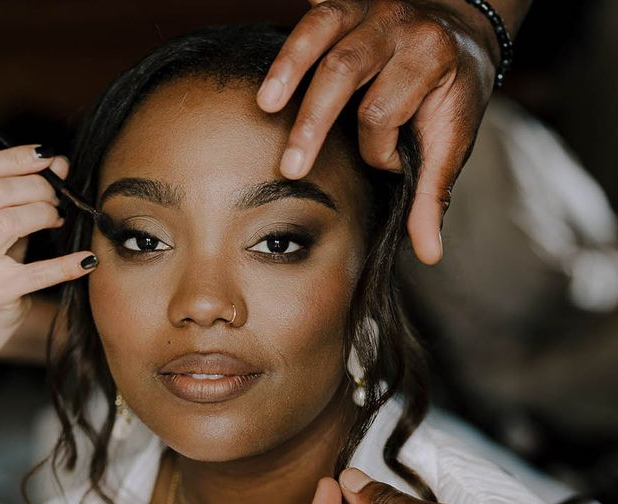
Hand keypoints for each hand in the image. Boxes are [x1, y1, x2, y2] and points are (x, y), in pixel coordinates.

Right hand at [0, 145, 95, 339]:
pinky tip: (88, 259)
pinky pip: (39, 272)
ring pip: (11, 221)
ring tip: (57, 218)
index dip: (16, 157)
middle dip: (36, 187)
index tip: (46, 156)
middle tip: (56, 196)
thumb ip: (19, 190)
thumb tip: (60, 162)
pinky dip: (67, 264)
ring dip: (45, 213)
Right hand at [258, 0, 499, 263]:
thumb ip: (433, 196)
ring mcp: (370, 8)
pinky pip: (313, 16)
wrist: (461, 30)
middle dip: (314, 122)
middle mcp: (400, 24)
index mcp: (430, 58)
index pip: (383, 110)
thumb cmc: (450, 94)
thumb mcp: (452, 142)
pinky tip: (270, 81)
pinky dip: (291, 46)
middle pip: (346, 70)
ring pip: (321, 31)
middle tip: (291, 168)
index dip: (376, 148)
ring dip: (288, 70)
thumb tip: (429, 255)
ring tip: (266, 105)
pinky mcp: (346, 2)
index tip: (384, 160)